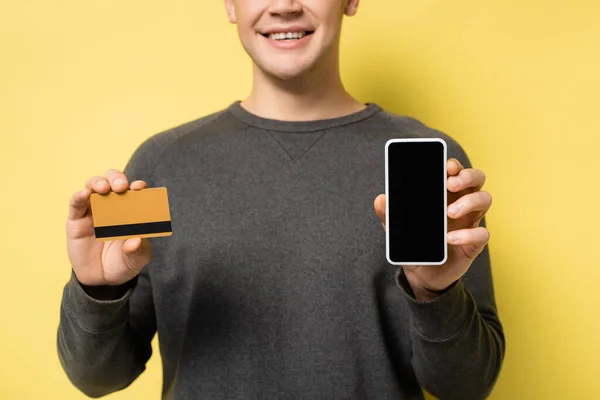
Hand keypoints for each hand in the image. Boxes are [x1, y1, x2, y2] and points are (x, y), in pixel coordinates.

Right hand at [66, 169, 152, 286]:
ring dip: (98, 183)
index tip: (140, 187)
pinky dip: (79, 195)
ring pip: (93, 186)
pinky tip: (84, 194)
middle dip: (117, 179)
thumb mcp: (136, 260)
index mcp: (131, 210)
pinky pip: (76, 204)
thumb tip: (136, 241)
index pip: (134, 192)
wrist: (102, 279)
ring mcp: (94, 211)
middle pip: (113, 182)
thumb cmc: (124, 263)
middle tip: (121, 186)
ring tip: (103, 188)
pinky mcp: (77, 220)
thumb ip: (138, 251)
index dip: (137, 186)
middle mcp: (113, 206)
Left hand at [374, 158, 491, 300]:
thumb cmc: (413, 243)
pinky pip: (482, 233)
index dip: (454, 165)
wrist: (421, 274)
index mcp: (444, 194)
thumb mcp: (397, 229)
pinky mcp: (474, 243)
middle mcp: (461, 203)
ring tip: (449, 212)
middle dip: (467, 176)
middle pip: (477, 178)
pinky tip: (450, 239)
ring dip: (469, 201)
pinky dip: (467, 234)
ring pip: (485, 199)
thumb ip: (389, 214)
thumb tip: (380, 199)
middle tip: (450, 184)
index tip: (447, 166)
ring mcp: (470, 222)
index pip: (455, 171)